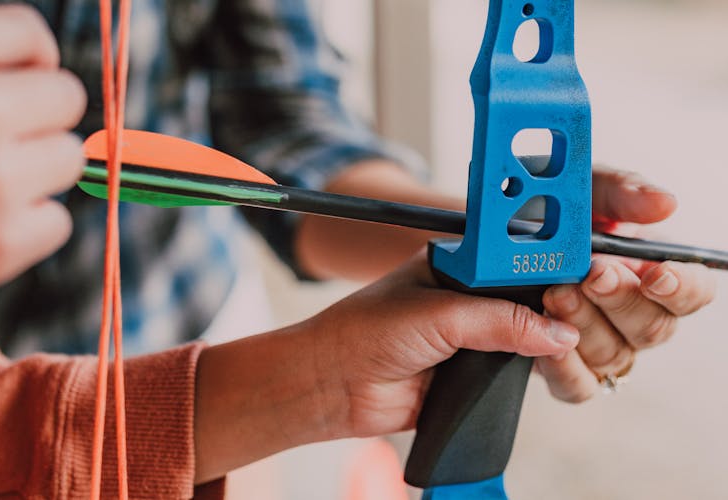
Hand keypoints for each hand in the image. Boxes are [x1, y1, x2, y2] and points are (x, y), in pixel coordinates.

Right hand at [0, 4, 85, 291]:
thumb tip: (45, 62)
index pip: (31, 36)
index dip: (23, 60)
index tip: (5, 79)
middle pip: (66, 97)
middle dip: (35, 116)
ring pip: (69, 158)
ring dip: (34, 171)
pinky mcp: (3, 241)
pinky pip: (56, 221)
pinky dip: (25, 227)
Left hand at [194, 254, 578, 481]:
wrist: (335, 384)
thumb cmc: (366, 331)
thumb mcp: (435, 315)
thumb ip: (497, 321)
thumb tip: (558, 334)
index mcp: (470, 261)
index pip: (533, 254)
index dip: (567, 262)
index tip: (595, 273)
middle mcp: (484, 293)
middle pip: (551, 293)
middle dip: (575, 303)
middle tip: (578, 315)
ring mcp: (488, 332)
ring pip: (551, 334)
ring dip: (568, 341)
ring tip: (565, 347)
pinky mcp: (486, 371)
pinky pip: (534, 371)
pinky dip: (554, 371)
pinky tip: (553, 369)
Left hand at [538, 167, 716, 401]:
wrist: (470, 244)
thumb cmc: (530, 212)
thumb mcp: (573, 190)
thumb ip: (619, 193)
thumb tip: (665, 204)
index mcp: (643, 268)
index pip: (690, 290)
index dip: (682, 286)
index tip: (657, 274)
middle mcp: (626, 312)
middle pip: (653, 327)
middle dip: (621, 299)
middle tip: (592, 275)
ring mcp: (595, 344)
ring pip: (613, 354)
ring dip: (585, 323)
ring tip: (553, 293)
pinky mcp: (558, 369)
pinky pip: (577, 386)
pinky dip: (564, 366)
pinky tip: (546, 342)